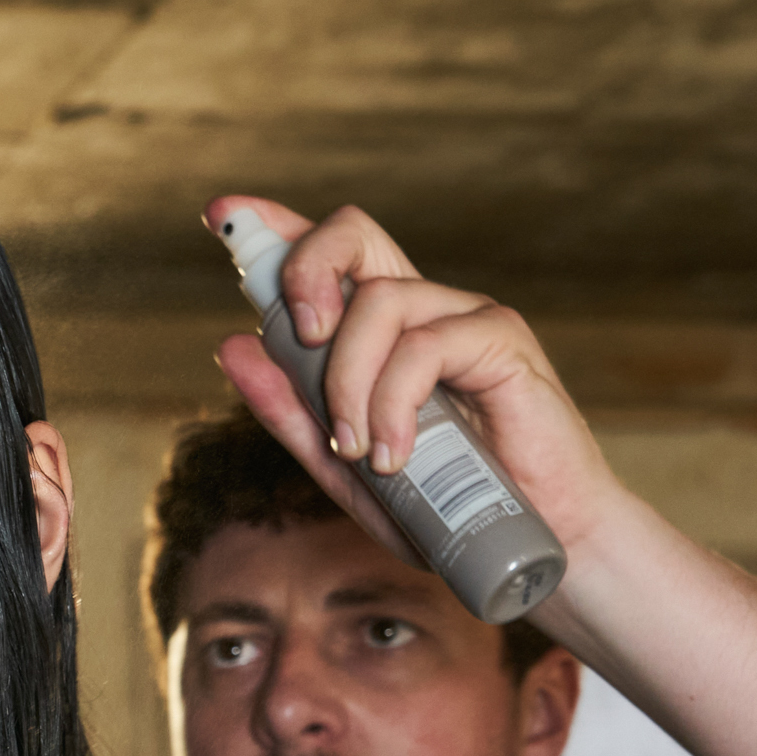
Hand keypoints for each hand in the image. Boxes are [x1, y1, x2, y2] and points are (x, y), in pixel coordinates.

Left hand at [205, 196, 628, 567]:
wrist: (534, 540)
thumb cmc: (444, 505)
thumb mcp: (345, 467)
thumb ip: (293, 413)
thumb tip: (234, 347)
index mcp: (383, 331)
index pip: (331, 257)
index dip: (278, 228)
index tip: (222, 215)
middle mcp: (423, 308)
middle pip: (354, 236)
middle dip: (305, 269)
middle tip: (299, 339)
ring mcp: (465, 317)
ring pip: (379, 302)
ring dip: (348, 383)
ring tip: (358, 453)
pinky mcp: (502, 341)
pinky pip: (424, 346)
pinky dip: (394, 404)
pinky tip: (394, 456)